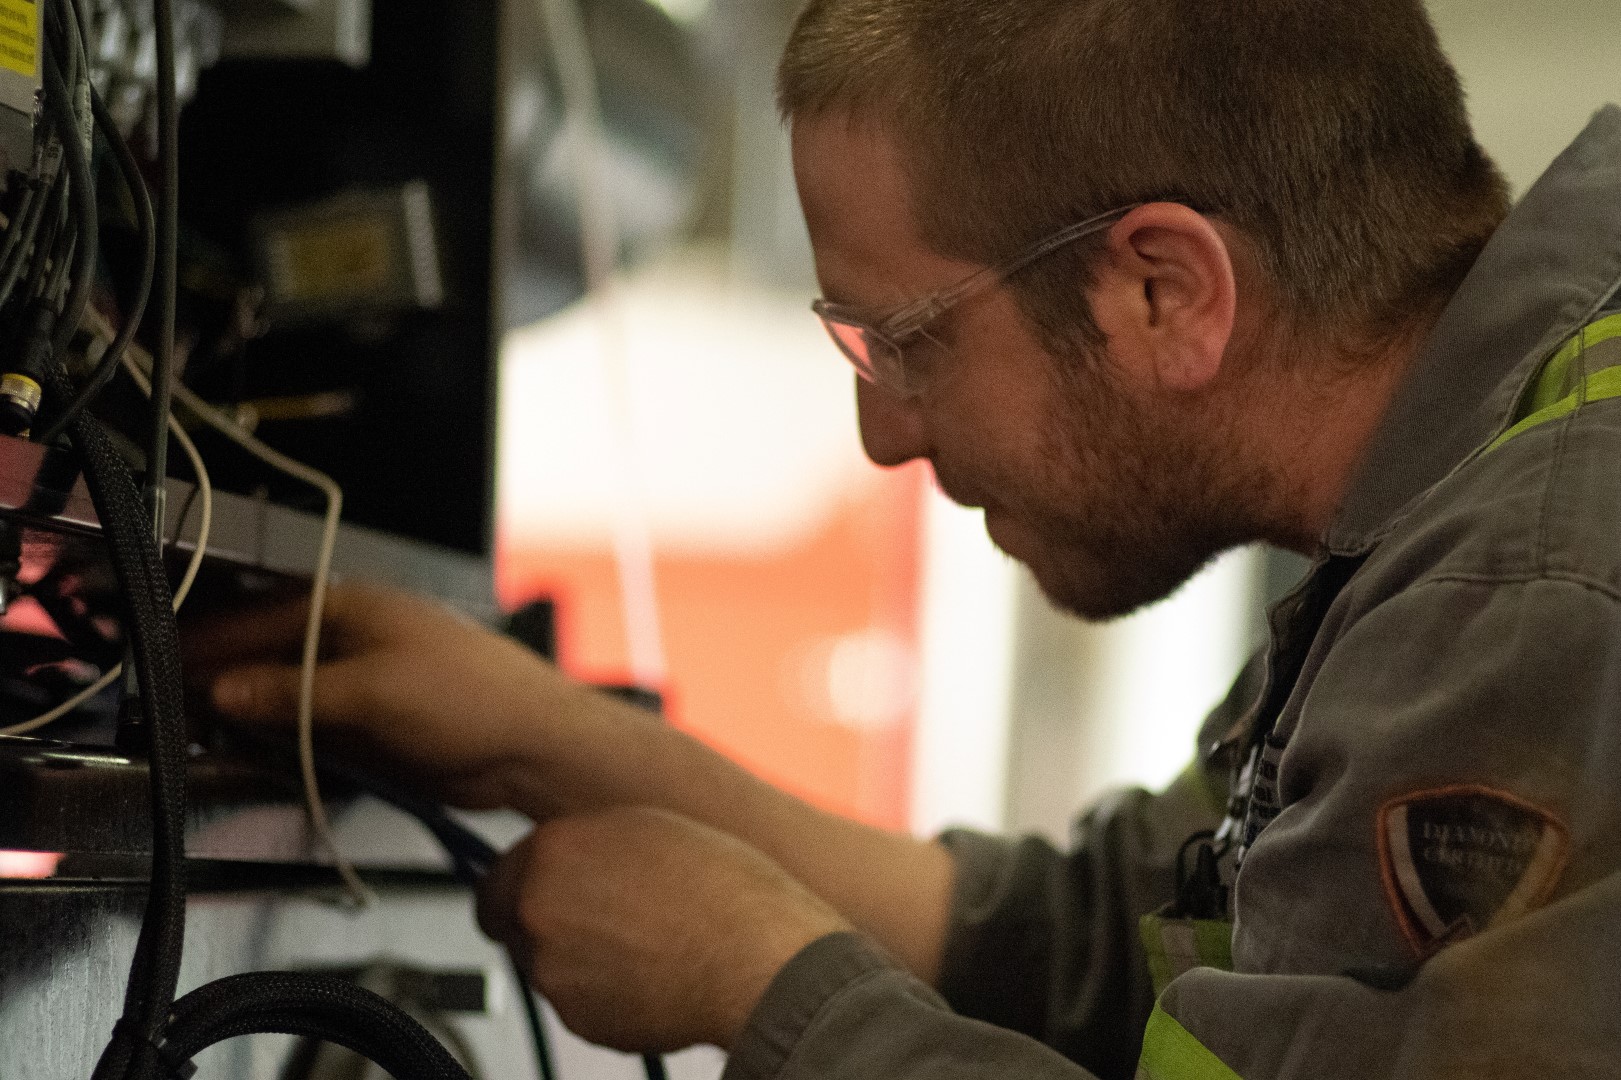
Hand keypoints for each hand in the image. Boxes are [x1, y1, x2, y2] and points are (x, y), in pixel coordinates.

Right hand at [183, 582, 639, 814]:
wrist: (538, 747)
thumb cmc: (477, 698)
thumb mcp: (371, 693)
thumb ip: (294, 694)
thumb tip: (227, 691)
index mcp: (356, 607)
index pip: (261, 620)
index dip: (210, 643)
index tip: (166, 664)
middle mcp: (360, 636)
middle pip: (273, 652)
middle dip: (225, 673)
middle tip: (175, 699)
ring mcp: (371, 678)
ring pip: (293, 688)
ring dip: (256, 706)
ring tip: (207, 725)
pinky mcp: (383, 720)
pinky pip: (319, 721)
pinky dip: (289, 730)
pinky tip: (265, 745)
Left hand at [477, 807, 851, 1051]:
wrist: (756, 957)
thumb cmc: (723, 889)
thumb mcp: (649, 826)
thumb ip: (591, 840)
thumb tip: (573, 852)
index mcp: (554, 850)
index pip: (499, 874)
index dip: (530, 883)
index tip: (549, 890)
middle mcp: (539, 908)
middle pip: (515, 921)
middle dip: (550, 920)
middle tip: (603, 917)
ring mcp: (553, 969)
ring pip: (547, 963)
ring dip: (579, 956)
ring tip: (643, 940)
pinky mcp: (577, 1019)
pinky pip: (578, 1001)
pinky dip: (603, 991)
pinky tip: (649, 971)